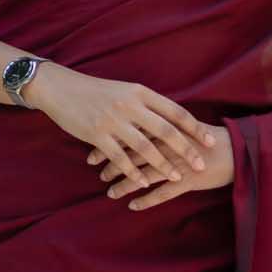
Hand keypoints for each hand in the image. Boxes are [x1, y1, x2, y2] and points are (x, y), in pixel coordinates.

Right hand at [28, 61, 220, 189]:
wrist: (61, 88)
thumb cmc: (95, 91)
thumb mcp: (124, 90)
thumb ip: (146, 104)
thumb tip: (170, 119)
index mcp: (140, 92)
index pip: (175, 111)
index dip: (194, 127)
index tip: (210, 140)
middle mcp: (129, 105)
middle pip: (166, 130)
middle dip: (186, 149)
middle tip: (201, 164)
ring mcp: (113, 120)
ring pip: (145, 147)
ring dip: (162, 164)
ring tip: (176, 177)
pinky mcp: (96, 134)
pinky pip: (120, 157)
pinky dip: (133, 172)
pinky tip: (144, 183)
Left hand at [93, 124, 233, 210]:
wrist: (240, 150)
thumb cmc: (212, 139)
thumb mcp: (185, 126)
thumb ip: (162, 126)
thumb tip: (140, 126)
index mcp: (166, 129)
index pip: (131, 134)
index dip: (111, 143)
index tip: (94, 151)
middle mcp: (169, 145)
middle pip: (133, 154)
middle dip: (113, 164)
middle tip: (99, 172)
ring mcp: (178, 163)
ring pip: (144, 175)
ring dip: (125, 184)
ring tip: (111, 192)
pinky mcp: (189, 180)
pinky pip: (163, 193)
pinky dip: (147, 200)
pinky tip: (133, 206)